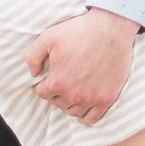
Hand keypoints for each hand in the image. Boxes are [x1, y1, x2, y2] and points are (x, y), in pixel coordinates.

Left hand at [27, 8, 140, 126]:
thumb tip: (32, 74)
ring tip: (72, 93)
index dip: (43, 84)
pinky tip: (84, 109)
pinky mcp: (107, 98)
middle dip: (57, 94)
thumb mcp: (48, 37)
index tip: (48, 78)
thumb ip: (33, 57)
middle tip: (63, 82)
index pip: (41, 93)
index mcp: (56, 82)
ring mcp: (91, 98)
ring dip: (70, 104)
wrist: (111, 28)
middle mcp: (73, 94)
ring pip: (74, 111)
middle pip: (57, 103)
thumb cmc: (80, 30)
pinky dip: (86, 117)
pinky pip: (93, 118)